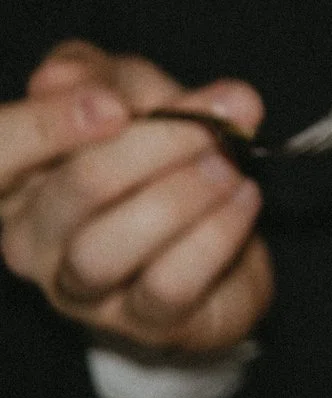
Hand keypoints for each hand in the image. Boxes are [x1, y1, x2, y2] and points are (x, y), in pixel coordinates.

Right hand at [0, 42, 271, 356]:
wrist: (215, 229)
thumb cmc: (153, 154)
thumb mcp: (126, 92)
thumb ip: (100, 76)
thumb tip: (65, 77)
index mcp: (15, 180)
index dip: (45, 126)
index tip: (115, 104)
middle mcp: (30, 240)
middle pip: (74, 192)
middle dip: (153, 147)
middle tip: (212, 123)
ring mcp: (80, 288)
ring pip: (110, 247)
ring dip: (182, 195)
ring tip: (228, 164)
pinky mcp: (142, 321)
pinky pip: (169, 283)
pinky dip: (215, 235)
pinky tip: (243, 197)